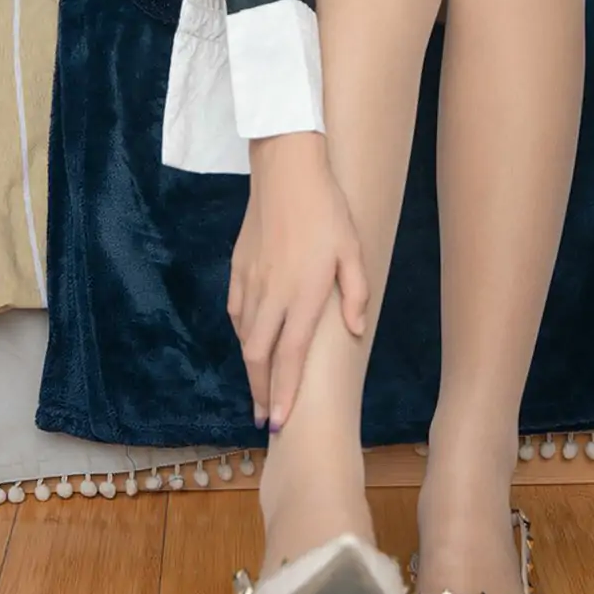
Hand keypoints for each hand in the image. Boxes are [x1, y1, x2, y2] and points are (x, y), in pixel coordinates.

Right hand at [228, 132, 368, 431]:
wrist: (286, 171)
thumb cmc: (326, 209)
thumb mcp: (352, 250)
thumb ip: (355, 294)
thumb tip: (355, 331)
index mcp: (302, 294)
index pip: (289, 357)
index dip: (284, 393)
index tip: (280, 422)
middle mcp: (272, 294)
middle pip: (258, 356)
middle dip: (261, 392)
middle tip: (264, 419)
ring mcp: (251, 281)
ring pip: (245, 336)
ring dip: (251, 366)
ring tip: (260, 387)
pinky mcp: (239, 267)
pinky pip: (237, 311)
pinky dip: (243, 334)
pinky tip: (250, 340)